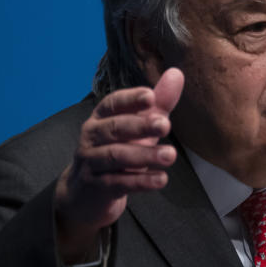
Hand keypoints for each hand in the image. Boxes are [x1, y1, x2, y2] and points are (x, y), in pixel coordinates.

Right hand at [54, 68, 184, 262]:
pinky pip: (118, 182)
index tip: (150, 96)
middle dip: (140, 126)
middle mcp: (92, 136)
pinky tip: (161, 179)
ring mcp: (91, 162)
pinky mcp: (96, 187)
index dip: (131, 99)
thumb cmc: (119, 150)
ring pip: (115, 156)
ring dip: (144, 155)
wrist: (87, 193)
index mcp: (101, 117)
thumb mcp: (140, 126)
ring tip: (170, 155)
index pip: (113, 103)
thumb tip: (177, 73)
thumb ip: (159, 102)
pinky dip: (140, 181)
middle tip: (166, 125)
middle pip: (114, 128)